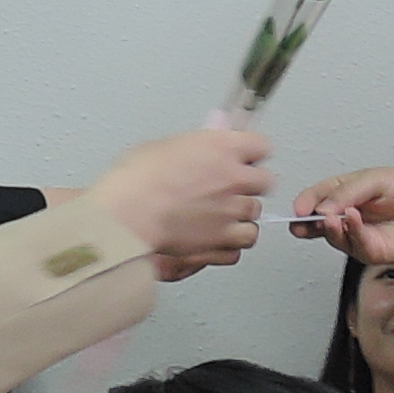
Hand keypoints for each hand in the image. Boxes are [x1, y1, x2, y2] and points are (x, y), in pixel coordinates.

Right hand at [87, 128, 273, 271]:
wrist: (128, 214)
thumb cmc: (137, 180)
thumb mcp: (166, 146)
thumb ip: (194, 146)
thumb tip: (199, 149)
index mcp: (223, 148)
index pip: (261, 146)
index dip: (252, 153)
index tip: (245, 157)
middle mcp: (234, 180)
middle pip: (265, 182)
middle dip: (249, 185)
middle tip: (231, 187)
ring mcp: (230, 212)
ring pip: (255, 216)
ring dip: (242, 216)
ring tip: (223, 216)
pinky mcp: (221, 241)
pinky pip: (240, 246)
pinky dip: (231, 245)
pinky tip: (219, 239)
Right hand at [288, 168, 393, 264]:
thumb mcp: (375, 179)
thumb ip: (346, 192)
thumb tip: (322, 210)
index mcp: (346, 193)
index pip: (317, 197)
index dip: (305, 203)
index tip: (299, 208)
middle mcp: (349, 216)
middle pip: (318, 222)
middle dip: (307, 222)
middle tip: (304, 219)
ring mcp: (359, 235)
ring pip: (333, 236)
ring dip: (328, 228)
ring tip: (331, 217)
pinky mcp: (372, 252)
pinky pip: (354, 245)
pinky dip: (350, 232)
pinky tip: (352, 220)